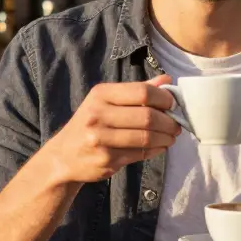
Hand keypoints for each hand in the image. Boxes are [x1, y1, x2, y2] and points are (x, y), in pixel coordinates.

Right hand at [41, 75, 180, 184]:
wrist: (64, 156)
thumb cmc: (90, 123)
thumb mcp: (107, 101)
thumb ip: (137, 91)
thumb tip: (167, 80)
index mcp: (100, 95)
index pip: (142, 92)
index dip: (164, 98)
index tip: (172, 105)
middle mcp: (98, 115)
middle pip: (147, 116)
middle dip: (169, 122)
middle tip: (177, 125)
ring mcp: (101, 139)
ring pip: (146, 137)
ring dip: (166, 138)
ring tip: (171, 137)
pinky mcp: (106, 160)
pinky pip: (140, 154)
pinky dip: (156, 150)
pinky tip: (160, 147)